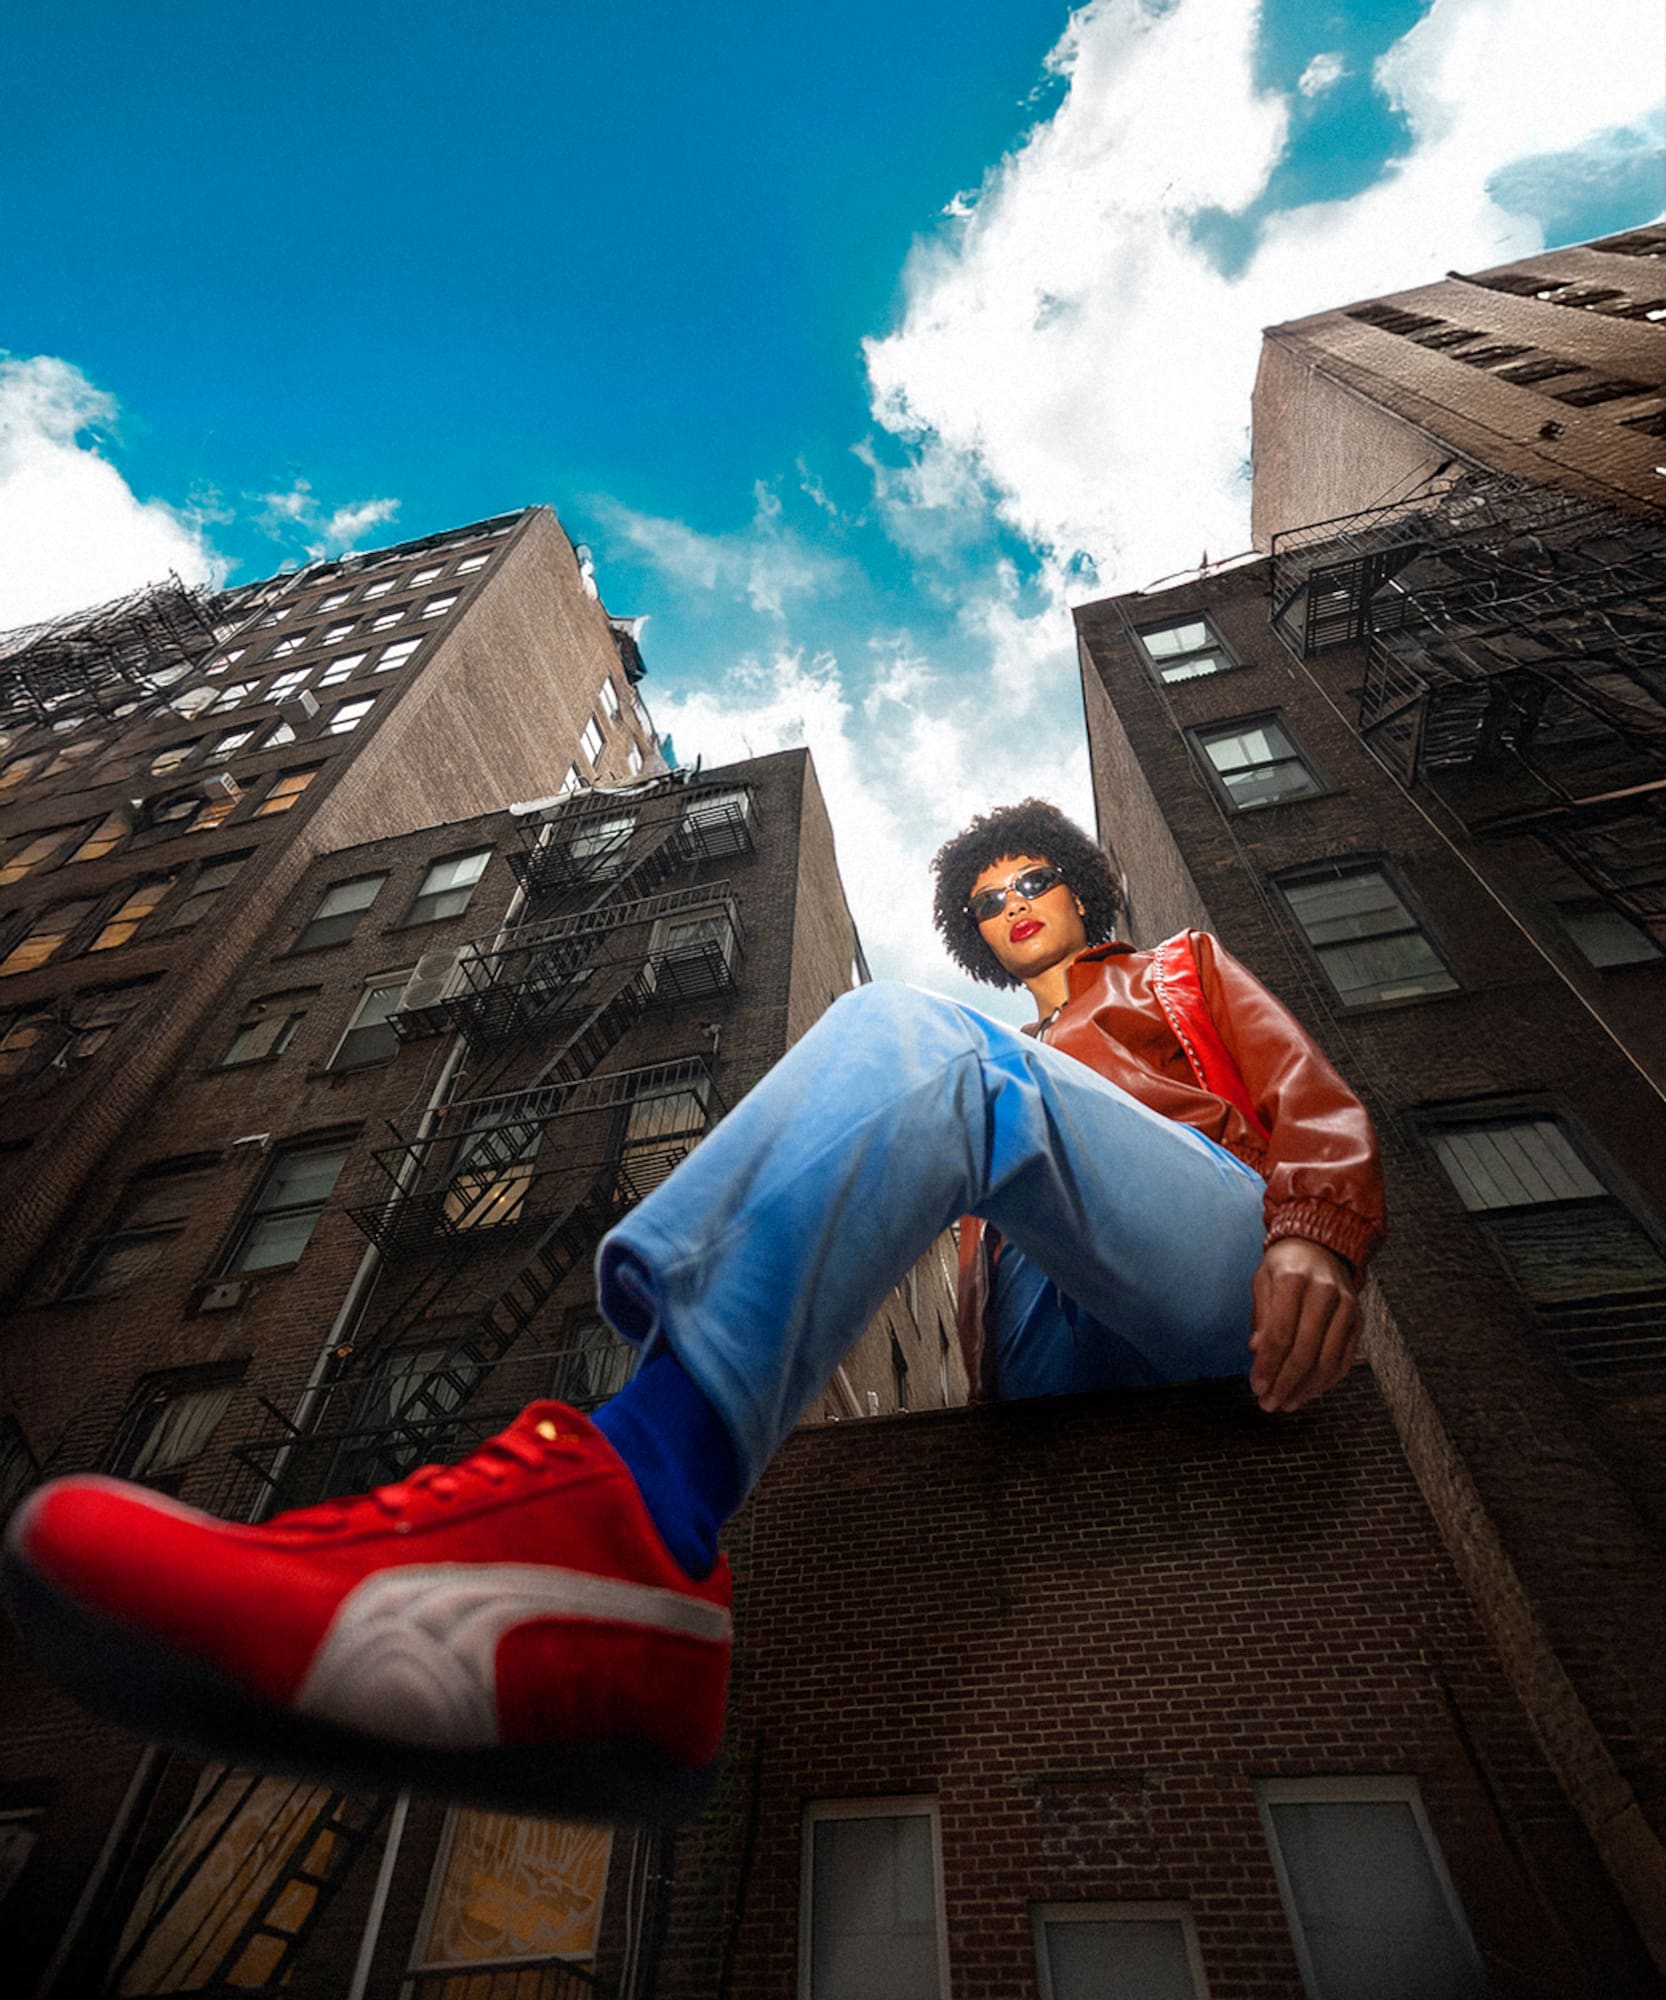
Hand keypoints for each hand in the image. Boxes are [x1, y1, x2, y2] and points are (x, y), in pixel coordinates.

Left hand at [1248, 1237, 1358, 1413]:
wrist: (1322, 1243)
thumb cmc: (1285, 1263)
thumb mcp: (1263, 1279)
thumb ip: (1261, 1315)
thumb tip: (1256, 1351)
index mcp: (1294, 1280)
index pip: (1281, 1334)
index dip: (1268, 1365)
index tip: (1257, 1387)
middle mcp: (1325, 1293)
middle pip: (1305, 1352)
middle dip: (1285, 1383)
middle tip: (1270, 1404)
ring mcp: (1347, 1307)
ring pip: (1328, 1360)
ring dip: (1307, 1388)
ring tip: (1288, 1403)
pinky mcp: (1359, 1319)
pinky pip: (1345, 1358)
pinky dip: (1328, 1380)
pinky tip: (1310, 1391)